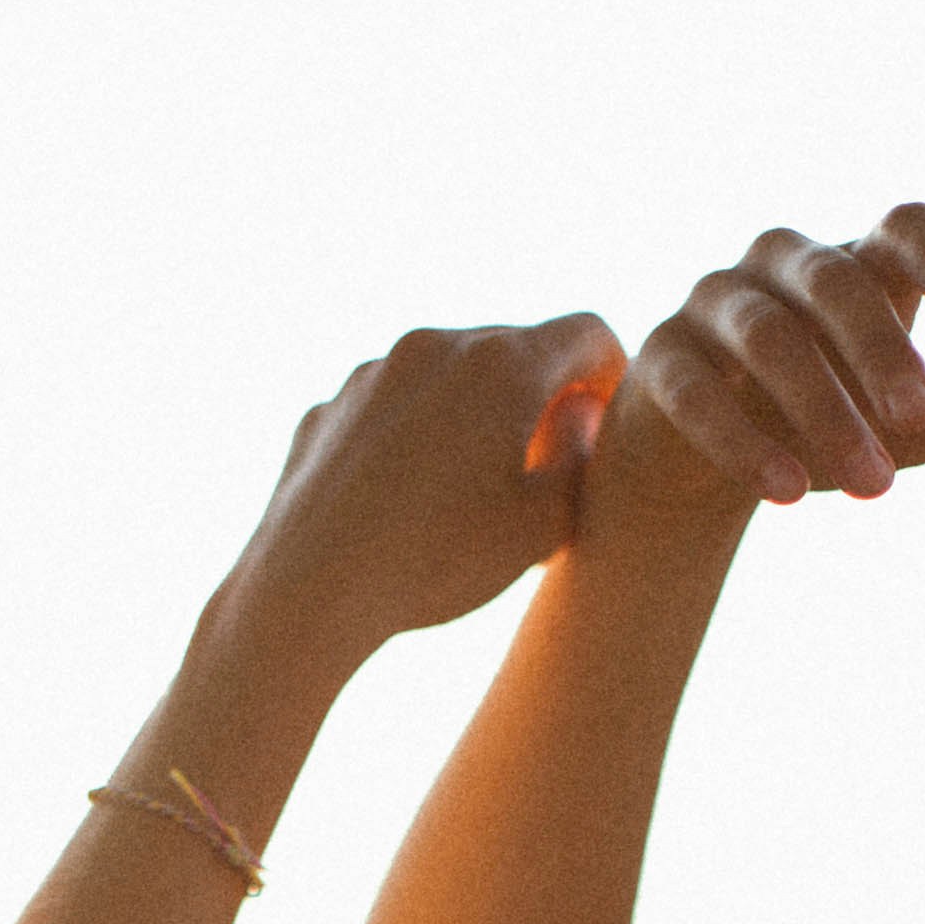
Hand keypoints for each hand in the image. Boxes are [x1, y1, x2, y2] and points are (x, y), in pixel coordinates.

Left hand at [230, 315, 626, 672]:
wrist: (311, 589)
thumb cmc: (437, 560)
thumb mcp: (544, 525)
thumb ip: (582, 461)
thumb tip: (577, 423)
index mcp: (501, 362)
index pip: (587, 333)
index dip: (613, 375)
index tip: (606, 422)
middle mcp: (435, 344)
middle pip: (514, 349)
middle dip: (541, 396)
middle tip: (547, 464)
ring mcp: (372, 372)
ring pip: (446, 377)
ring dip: (474, 415)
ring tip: (474, 490)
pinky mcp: (328, 408)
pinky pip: (391, 410)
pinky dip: (415, 439)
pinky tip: (409, 503)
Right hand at [585, 203, 924, 534]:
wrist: (695, 467)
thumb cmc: (814, 425)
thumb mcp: (896, 430)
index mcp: (852, 264)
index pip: (902, 227)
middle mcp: (780, 266)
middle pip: (835, 282)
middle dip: (881, 351)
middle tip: (923, 420)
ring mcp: (712, 305)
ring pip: (768, 337)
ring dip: (822, 410)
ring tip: (873, 486)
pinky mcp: (659, 361)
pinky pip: (695, 391)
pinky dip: (741, 441)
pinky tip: (788, 492)